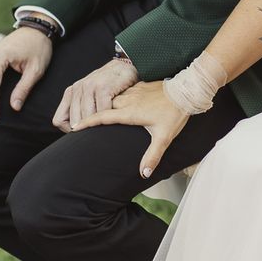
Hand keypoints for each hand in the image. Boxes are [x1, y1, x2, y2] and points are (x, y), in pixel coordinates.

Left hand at [52, 59, 138, 132]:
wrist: (125, 66)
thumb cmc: (110, 84)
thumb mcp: (91, 94)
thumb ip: (82, 108)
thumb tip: (77, 131)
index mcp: (71, 92)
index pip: (59, 120)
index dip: (70, 130)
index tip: (84, 132)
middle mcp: (77, 88)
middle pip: (74, 122)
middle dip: (86, 130)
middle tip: (98, 133)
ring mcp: (89, 87)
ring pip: (87, 118)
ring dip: (97, 126)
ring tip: (106, 126)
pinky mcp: (102, 87)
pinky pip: (101, 111)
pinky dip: (107, 118)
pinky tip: (114, 117)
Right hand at [72, 81, 188, 177]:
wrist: (186, 91)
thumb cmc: (175, 113)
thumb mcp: (164, 137)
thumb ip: (153, 156)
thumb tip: (144, 174)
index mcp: (130, 112)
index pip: (103, 117)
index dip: (88, 123)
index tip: (74, 128)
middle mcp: (129, 100)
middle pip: (105, 107)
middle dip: (95, 114)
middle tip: (85, 124)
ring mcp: (135, 91)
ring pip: (114, 98)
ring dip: (107, 106)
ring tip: (100, 115)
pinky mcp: (141, 86)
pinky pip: (124, 92)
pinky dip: (119, 98)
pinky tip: (120, 104)